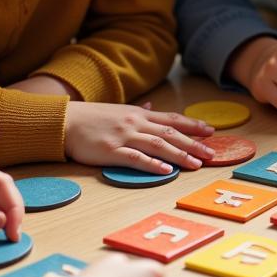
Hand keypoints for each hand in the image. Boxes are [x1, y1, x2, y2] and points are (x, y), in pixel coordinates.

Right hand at [64, 102, 214, 171]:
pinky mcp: (111, 151)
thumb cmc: (92, 118)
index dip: (193, 125)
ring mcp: (124, 137)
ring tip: (196, 164)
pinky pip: (135, 158)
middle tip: (211, 153)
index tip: (211, 131)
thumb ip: (137, 112)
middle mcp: (136, 123)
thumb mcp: (118, 111)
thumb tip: (151, 107)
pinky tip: (165, 170)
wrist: (65, 121)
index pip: (173, 119)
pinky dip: (152, 164)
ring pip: (158, 145)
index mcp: (139, 114)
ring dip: (179, 155)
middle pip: (171, 133)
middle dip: (193, 144)